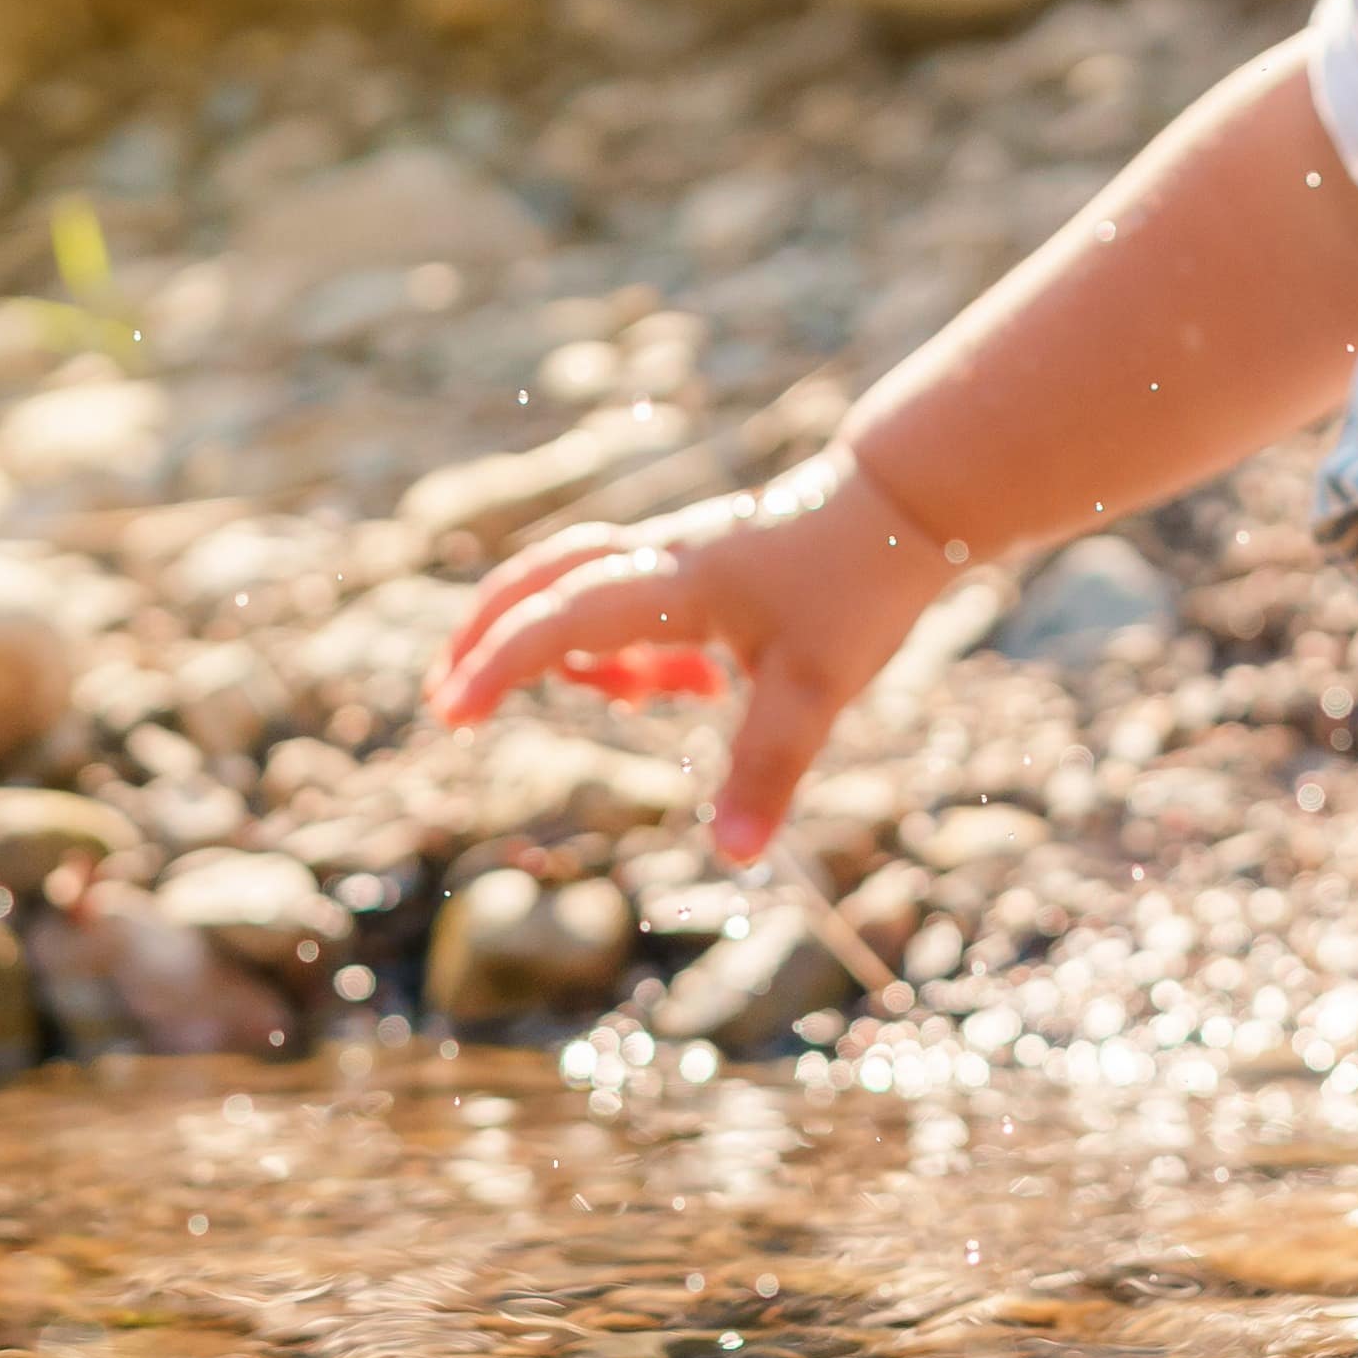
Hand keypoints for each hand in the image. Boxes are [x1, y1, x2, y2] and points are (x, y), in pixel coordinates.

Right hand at [428, 450, 956, 861]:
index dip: (497, 663)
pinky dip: (624, 641)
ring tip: (629, 700)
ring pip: (583, 582)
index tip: (451, 713)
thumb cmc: (858, 583)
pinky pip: (629, 594)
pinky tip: (683, 686)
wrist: (909, 501)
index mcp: (675, 586)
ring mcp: (681, 553)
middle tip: (448, 697)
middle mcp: (662, 560)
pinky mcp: (704, 559)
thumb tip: (734, 856)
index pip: (559, 620)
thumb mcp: (817, 687)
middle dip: (486, 632)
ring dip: (566, 640)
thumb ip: (768, 768)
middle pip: (542, 577)